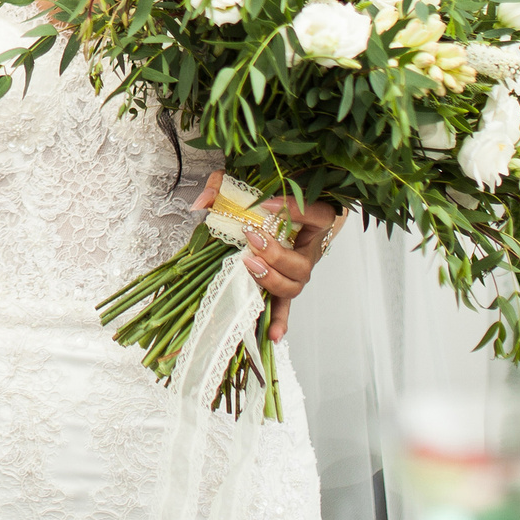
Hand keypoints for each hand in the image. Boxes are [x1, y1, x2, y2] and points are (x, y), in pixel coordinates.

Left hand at [191, 173, 343, 342]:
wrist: (292, 212)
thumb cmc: (274, 198)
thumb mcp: (250, 183)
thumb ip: (224, 185)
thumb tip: (202, 202)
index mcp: (314, 219)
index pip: (316, 214)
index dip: (295, 209)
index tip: (269, 202)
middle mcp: (310, 249)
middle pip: (301, 263)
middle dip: (276, 254)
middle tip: (252, 240)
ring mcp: (298, 271)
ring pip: (294, 285)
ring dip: (271, 280)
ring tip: (249, 266)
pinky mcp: (286, 285)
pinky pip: (286, 307)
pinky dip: (280, 321)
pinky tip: (272, 336)